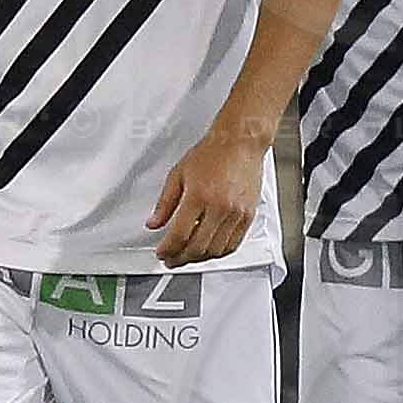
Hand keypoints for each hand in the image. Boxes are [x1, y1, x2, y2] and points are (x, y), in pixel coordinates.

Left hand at [149, 113, 269, 265]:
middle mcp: (219, 207)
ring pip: (215, 250)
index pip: (179, 235)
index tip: (162, 253)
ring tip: (188, 256)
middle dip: (181, 258)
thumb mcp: (178, 174)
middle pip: (197, 247)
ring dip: (199, 258)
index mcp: (199, 196)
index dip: (167, 249)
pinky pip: (233, 244)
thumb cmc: (212, 153)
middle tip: (172, 259)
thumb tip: (154, 223)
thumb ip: (164, 203)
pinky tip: (209, 250)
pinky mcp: (248, 216)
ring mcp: (236, 213)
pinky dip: (219, 253)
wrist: (240, 142)